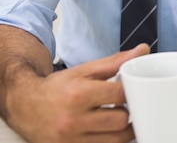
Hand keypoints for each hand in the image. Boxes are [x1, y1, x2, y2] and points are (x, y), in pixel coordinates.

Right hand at [9, 44, 148, 142]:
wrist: (25, 106)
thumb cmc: (58, 87)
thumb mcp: (85, 70)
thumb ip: (116, 61)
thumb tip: (143, 50)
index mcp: (78, 94)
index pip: (120, 95)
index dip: (132, 91)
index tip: (133, 90)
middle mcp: (73, 120)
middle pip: (121, 120)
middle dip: (128, 112)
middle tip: (125, 106)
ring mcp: (70, 140)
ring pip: (116, 140)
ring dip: (123, 130)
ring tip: (120, 118)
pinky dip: (110, 140)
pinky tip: (108, 131)